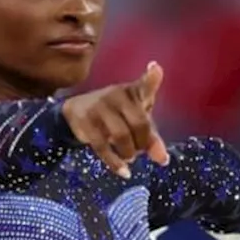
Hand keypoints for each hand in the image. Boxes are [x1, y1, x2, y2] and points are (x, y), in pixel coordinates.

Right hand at [62, 62, 168, 178]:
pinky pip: (102, 146)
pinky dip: (115, 163)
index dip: (151, 78)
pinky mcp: (86, 122)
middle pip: (139, 123)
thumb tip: (163, 161)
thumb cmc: (115, 115)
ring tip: (129, 156)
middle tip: (140, 151)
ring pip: (121, 136)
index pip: (145, 85)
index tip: (155, 68)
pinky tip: (124, 172)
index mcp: (132, 91)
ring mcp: (99, 107)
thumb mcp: (135, 120)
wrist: (76, 111)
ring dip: (129, 152)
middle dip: (143, 143)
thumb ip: (151, 137)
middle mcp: (116, 95)